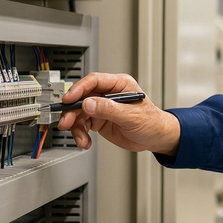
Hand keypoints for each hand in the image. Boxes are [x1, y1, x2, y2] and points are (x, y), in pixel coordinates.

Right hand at [56, 72, 180, 155]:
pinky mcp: (100, 120)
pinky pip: (83, 125)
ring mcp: (103, 108)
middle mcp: (109, 94)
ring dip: (76, 127)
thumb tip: (88, 103)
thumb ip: (109, 109)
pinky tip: (85, 142)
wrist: (156, 138)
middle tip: (66, 123)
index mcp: (120, 85)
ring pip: (80, 113)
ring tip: (81, 139)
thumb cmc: (151, 122)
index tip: (68, 100)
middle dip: (72, 112)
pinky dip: (81, 134)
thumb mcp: (131, 116)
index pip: (94, 81)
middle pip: (82, 98)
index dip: (79, 89)